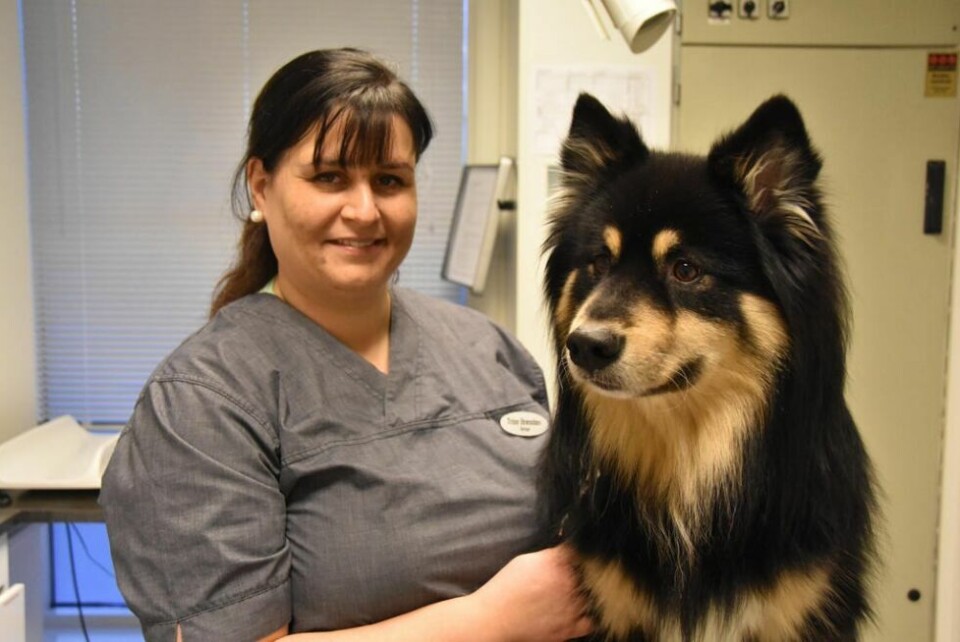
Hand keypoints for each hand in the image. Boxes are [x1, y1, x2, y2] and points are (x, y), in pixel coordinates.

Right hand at [471, 545, 592, 641]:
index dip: (582, 551)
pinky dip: (587, 616)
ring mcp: (572, 608)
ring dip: (588, 593)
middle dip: (587, 572)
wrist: (495, 619)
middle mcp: (570, 584)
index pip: (583, 551)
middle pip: (593, 573)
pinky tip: (578, 611)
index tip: (579, 553)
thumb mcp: (526, 560)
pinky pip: (591, 621)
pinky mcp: (570, 628)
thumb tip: (566, 547)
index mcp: (558, 563)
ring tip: (574, 592)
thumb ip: (551, 554)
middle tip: (577, 573)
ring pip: (594, 596)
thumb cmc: (506, 588)